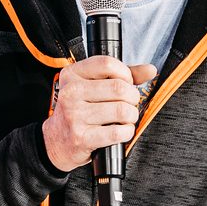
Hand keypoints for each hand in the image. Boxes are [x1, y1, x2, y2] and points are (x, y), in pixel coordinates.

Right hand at [42, 58, 157, 171]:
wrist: (56, 141)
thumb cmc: (79, 110)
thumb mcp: (93, 86)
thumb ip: (122, 75)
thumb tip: (150, 70)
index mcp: (72, 75)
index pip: (107, 64)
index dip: (125, 74)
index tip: (126, 83)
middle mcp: (70, 93)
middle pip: (119, 87)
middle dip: (132, 97)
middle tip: (129, 104)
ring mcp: (74, 115)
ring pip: (122, 110)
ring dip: (131, 116)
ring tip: (126, 118)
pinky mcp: (81, 137)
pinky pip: (118, 132)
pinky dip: (127, 132)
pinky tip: (121, 131)